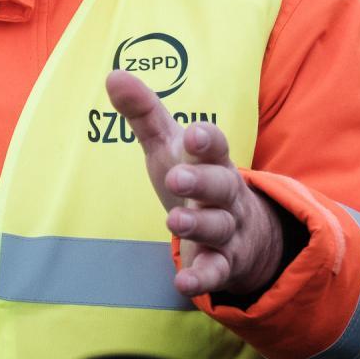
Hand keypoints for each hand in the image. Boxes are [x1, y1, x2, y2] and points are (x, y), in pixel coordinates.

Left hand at [106, 70, 286, 299]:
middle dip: (201, 182)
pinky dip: (202, 279)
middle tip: (176, 177)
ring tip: (174, 223)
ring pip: (219, 228)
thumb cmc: (197, 180)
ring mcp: (227, 231)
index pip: (216, 147)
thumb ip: (144, 113)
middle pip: (221, 186)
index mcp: (214, 162)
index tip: (193, 133)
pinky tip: (183, 284)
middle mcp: (226, 195)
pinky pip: (216, 272)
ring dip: (198, 225)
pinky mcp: (223, 265)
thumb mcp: (169, 148)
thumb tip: (113, 74)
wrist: (246, 234)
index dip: (207, 141)